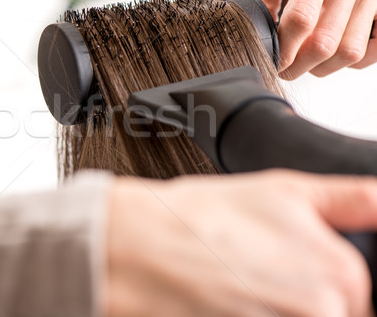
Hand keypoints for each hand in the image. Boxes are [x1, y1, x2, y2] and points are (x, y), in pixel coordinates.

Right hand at [105, 170, 376, 316]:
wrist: (138, 248)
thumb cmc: (200, 218)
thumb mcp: (284, 189)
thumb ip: (353, 199)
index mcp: (341, 276)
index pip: (359, 297)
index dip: (323, 284)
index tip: (288, 271)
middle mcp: (323, 314)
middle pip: (330, 314)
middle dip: (297, 301)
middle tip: (255, 274)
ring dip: (270, 308)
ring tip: (237, 287)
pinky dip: (246, 314)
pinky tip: (227, 301)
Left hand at [249, 0, 376, 78]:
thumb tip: (254, 33)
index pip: (301, 19)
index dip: (281, 48)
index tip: (268, 58)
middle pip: (326, 43)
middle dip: (297, 65)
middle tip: (282, 67)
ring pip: (352, 51)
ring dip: (324, 67)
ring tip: (305, 61)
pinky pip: (376, 45)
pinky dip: (354, 59)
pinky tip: (333, 52)